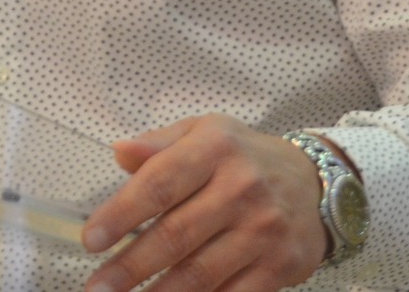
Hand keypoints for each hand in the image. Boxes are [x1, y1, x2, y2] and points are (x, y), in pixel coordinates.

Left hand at [81, 114, 328, 291]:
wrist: (316, 185)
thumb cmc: (244, 158)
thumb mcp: (204, 133)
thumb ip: (158, 144)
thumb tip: (119, 151)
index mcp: (215, 148)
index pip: (159, 183)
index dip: (121, 214)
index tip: (92, 239)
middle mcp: (241, 188)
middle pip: (175, 235)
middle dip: (130, 267)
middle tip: (97, 287)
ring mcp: (263, 230)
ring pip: (199, 273)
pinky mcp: (280, 266)